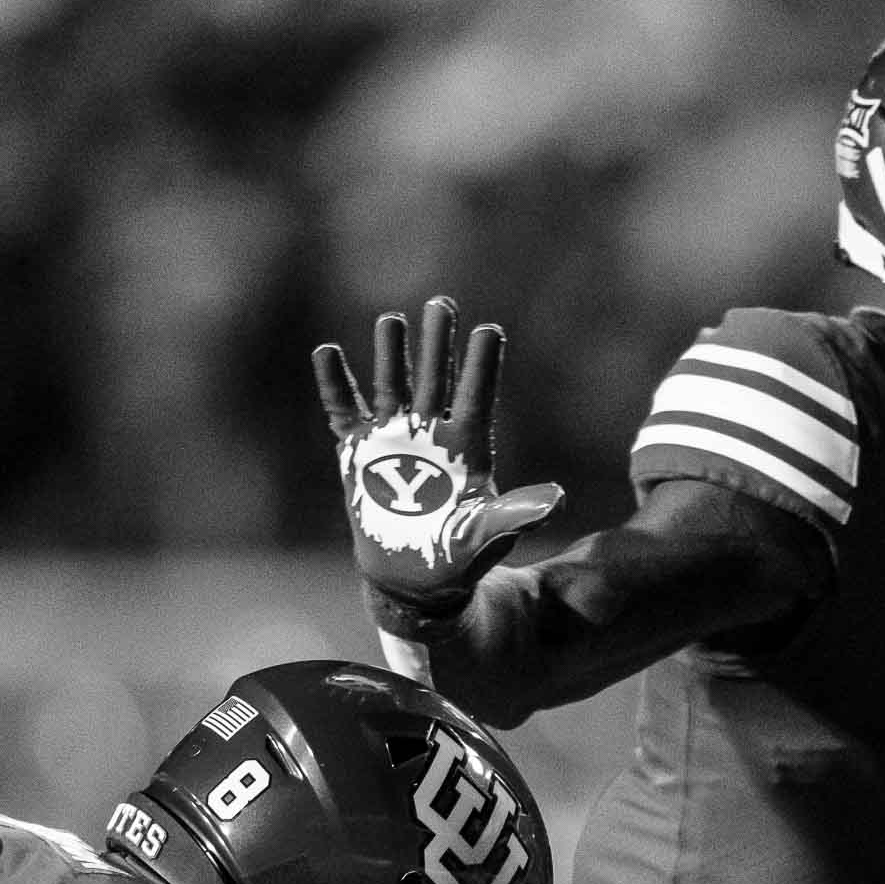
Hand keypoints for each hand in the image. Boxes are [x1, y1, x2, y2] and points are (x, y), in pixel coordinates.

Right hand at [313, 297, 562, 619]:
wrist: (414, 580)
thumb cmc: (460, 555)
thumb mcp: (490, 533)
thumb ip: (518, 513)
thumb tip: (557, 499)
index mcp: (469, 445)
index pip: (476, 396)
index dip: (481, 365)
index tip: (489, 330)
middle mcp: (433, 433)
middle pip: (436, 378)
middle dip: (438, 342)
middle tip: (442, 303)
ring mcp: (394, 438)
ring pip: (393, 385)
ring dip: (391, 354)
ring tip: (392, 319)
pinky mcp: (358, 452)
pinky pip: (344, 411)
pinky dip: (335, 384)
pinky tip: (327, 352)